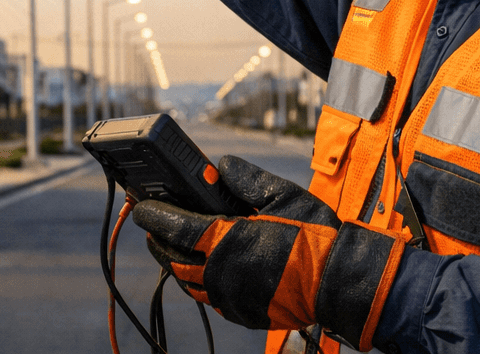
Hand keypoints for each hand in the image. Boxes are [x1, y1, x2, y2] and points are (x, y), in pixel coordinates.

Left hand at [131, 155, 405, 349]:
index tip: (140, 206)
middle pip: (173, 257)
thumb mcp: (281, 194)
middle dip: (158, 239)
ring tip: (173, 245)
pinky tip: (204, 269)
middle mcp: (221, 272)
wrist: (339, 281)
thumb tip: (220, 166)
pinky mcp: (243, 313)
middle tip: (152, 225)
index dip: (153, 215)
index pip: (175, 226)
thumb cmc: (314, 236)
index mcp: (226, 241)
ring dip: (175, 262)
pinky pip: (210, 297)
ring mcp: (230, 297)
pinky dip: (199, 281)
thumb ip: (245, 178)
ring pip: (188, 282)